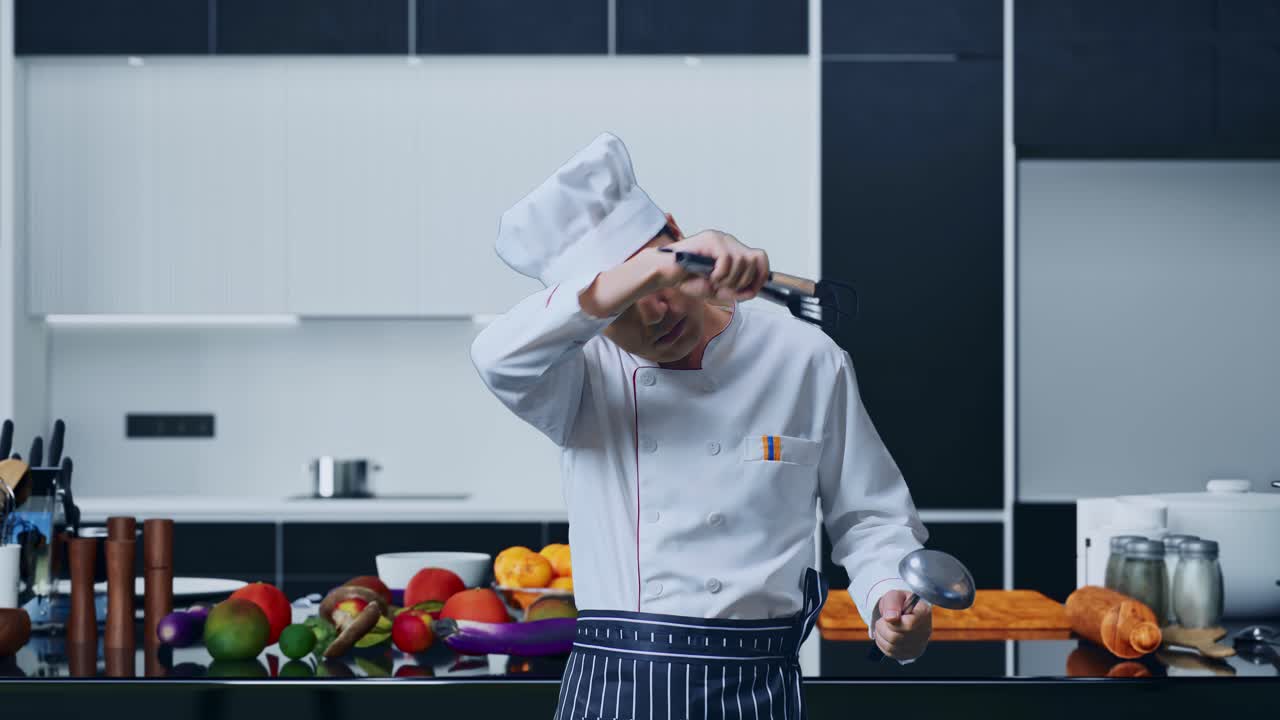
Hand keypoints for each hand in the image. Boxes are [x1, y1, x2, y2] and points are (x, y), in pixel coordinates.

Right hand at [643, 230, 769, 302]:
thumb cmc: (689, 280)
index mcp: (732, 251)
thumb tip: (754, 291)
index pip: (760, 257)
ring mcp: (720, 238)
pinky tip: (709, 276)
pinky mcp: (711, 239)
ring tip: (714, 281)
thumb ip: (737, 290)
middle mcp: (729, 242)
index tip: (751, 290)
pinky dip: (720, 274)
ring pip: (742, 261)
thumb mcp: (719, 290)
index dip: (761, 275)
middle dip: (744, 280)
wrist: (666, 274)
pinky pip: (727, 259)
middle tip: (727, 287)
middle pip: (755, 259)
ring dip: (730, 279)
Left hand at [873, 591, 931, 660]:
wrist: (902, 612)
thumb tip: (890, 617)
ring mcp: (919, 644)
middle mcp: (925, 631)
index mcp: (924, 613)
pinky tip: (885, 635)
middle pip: (896, 637)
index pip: (908, 625)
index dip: (892, 621)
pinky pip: (891, 653)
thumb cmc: (900, 603)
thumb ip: (893, 603)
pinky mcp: (911, 653)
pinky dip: (882, 644)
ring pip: (892, 647)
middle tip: (882, 620)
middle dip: (882, 627)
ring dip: (880, 636)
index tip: (887, 616)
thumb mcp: (895, 596)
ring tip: (882, 627)